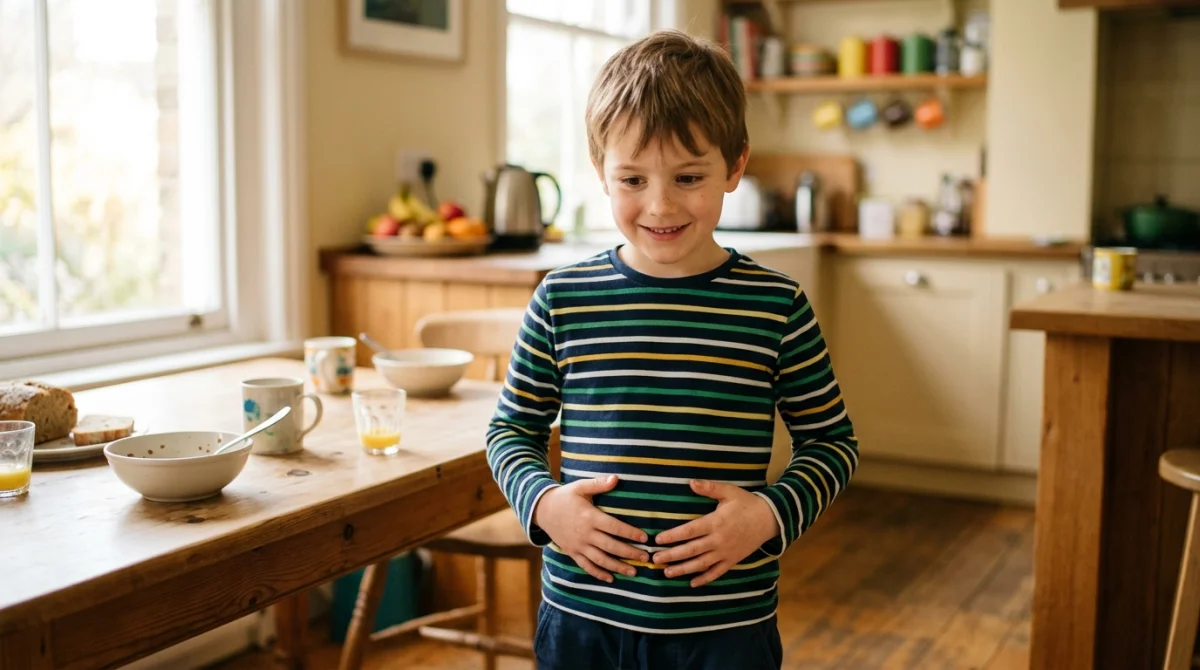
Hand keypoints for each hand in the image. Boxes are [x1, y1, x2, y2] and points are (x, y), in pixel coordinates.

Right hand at [533, 475, 649, 582]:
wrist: (541, 510)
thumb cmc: (565, 497)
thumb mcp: (580, 487)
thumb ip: (598, 483)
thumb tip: (616, 478)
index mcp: (589, 517)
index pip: (614, 527)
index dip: (630, 533)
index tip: (644, 538)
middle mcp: (585, 534)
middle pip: (610, 546)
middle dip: (629, 553)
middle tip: (646, 558)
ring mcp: (578, 545)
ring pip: (600, 560)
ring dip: (618, 567)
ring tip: (634, 571)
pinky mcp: (572, 552)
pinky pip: (586, 566)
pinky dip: (598, 574)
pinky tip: (611, 579)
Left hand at [652, 479, 778, 587]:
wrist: (770, 519)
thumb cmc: (746, 503)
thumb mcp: (728, 491)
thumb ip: (709, 488)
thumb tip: (691, 482)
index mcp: (715, 522)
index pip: (689, 531)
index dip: (673, 536)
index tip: (658, 540)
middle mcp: (718, 540)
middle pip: (691, 550)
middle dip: (672, 555)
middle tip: (655, 559)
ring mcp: (725, 552)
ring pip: (701, 564)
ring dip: (683, 569)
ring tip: (667, 573)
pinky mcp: (732, 560)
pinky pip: (717, 572)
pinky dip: (705, 579)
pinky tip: (692, 583)